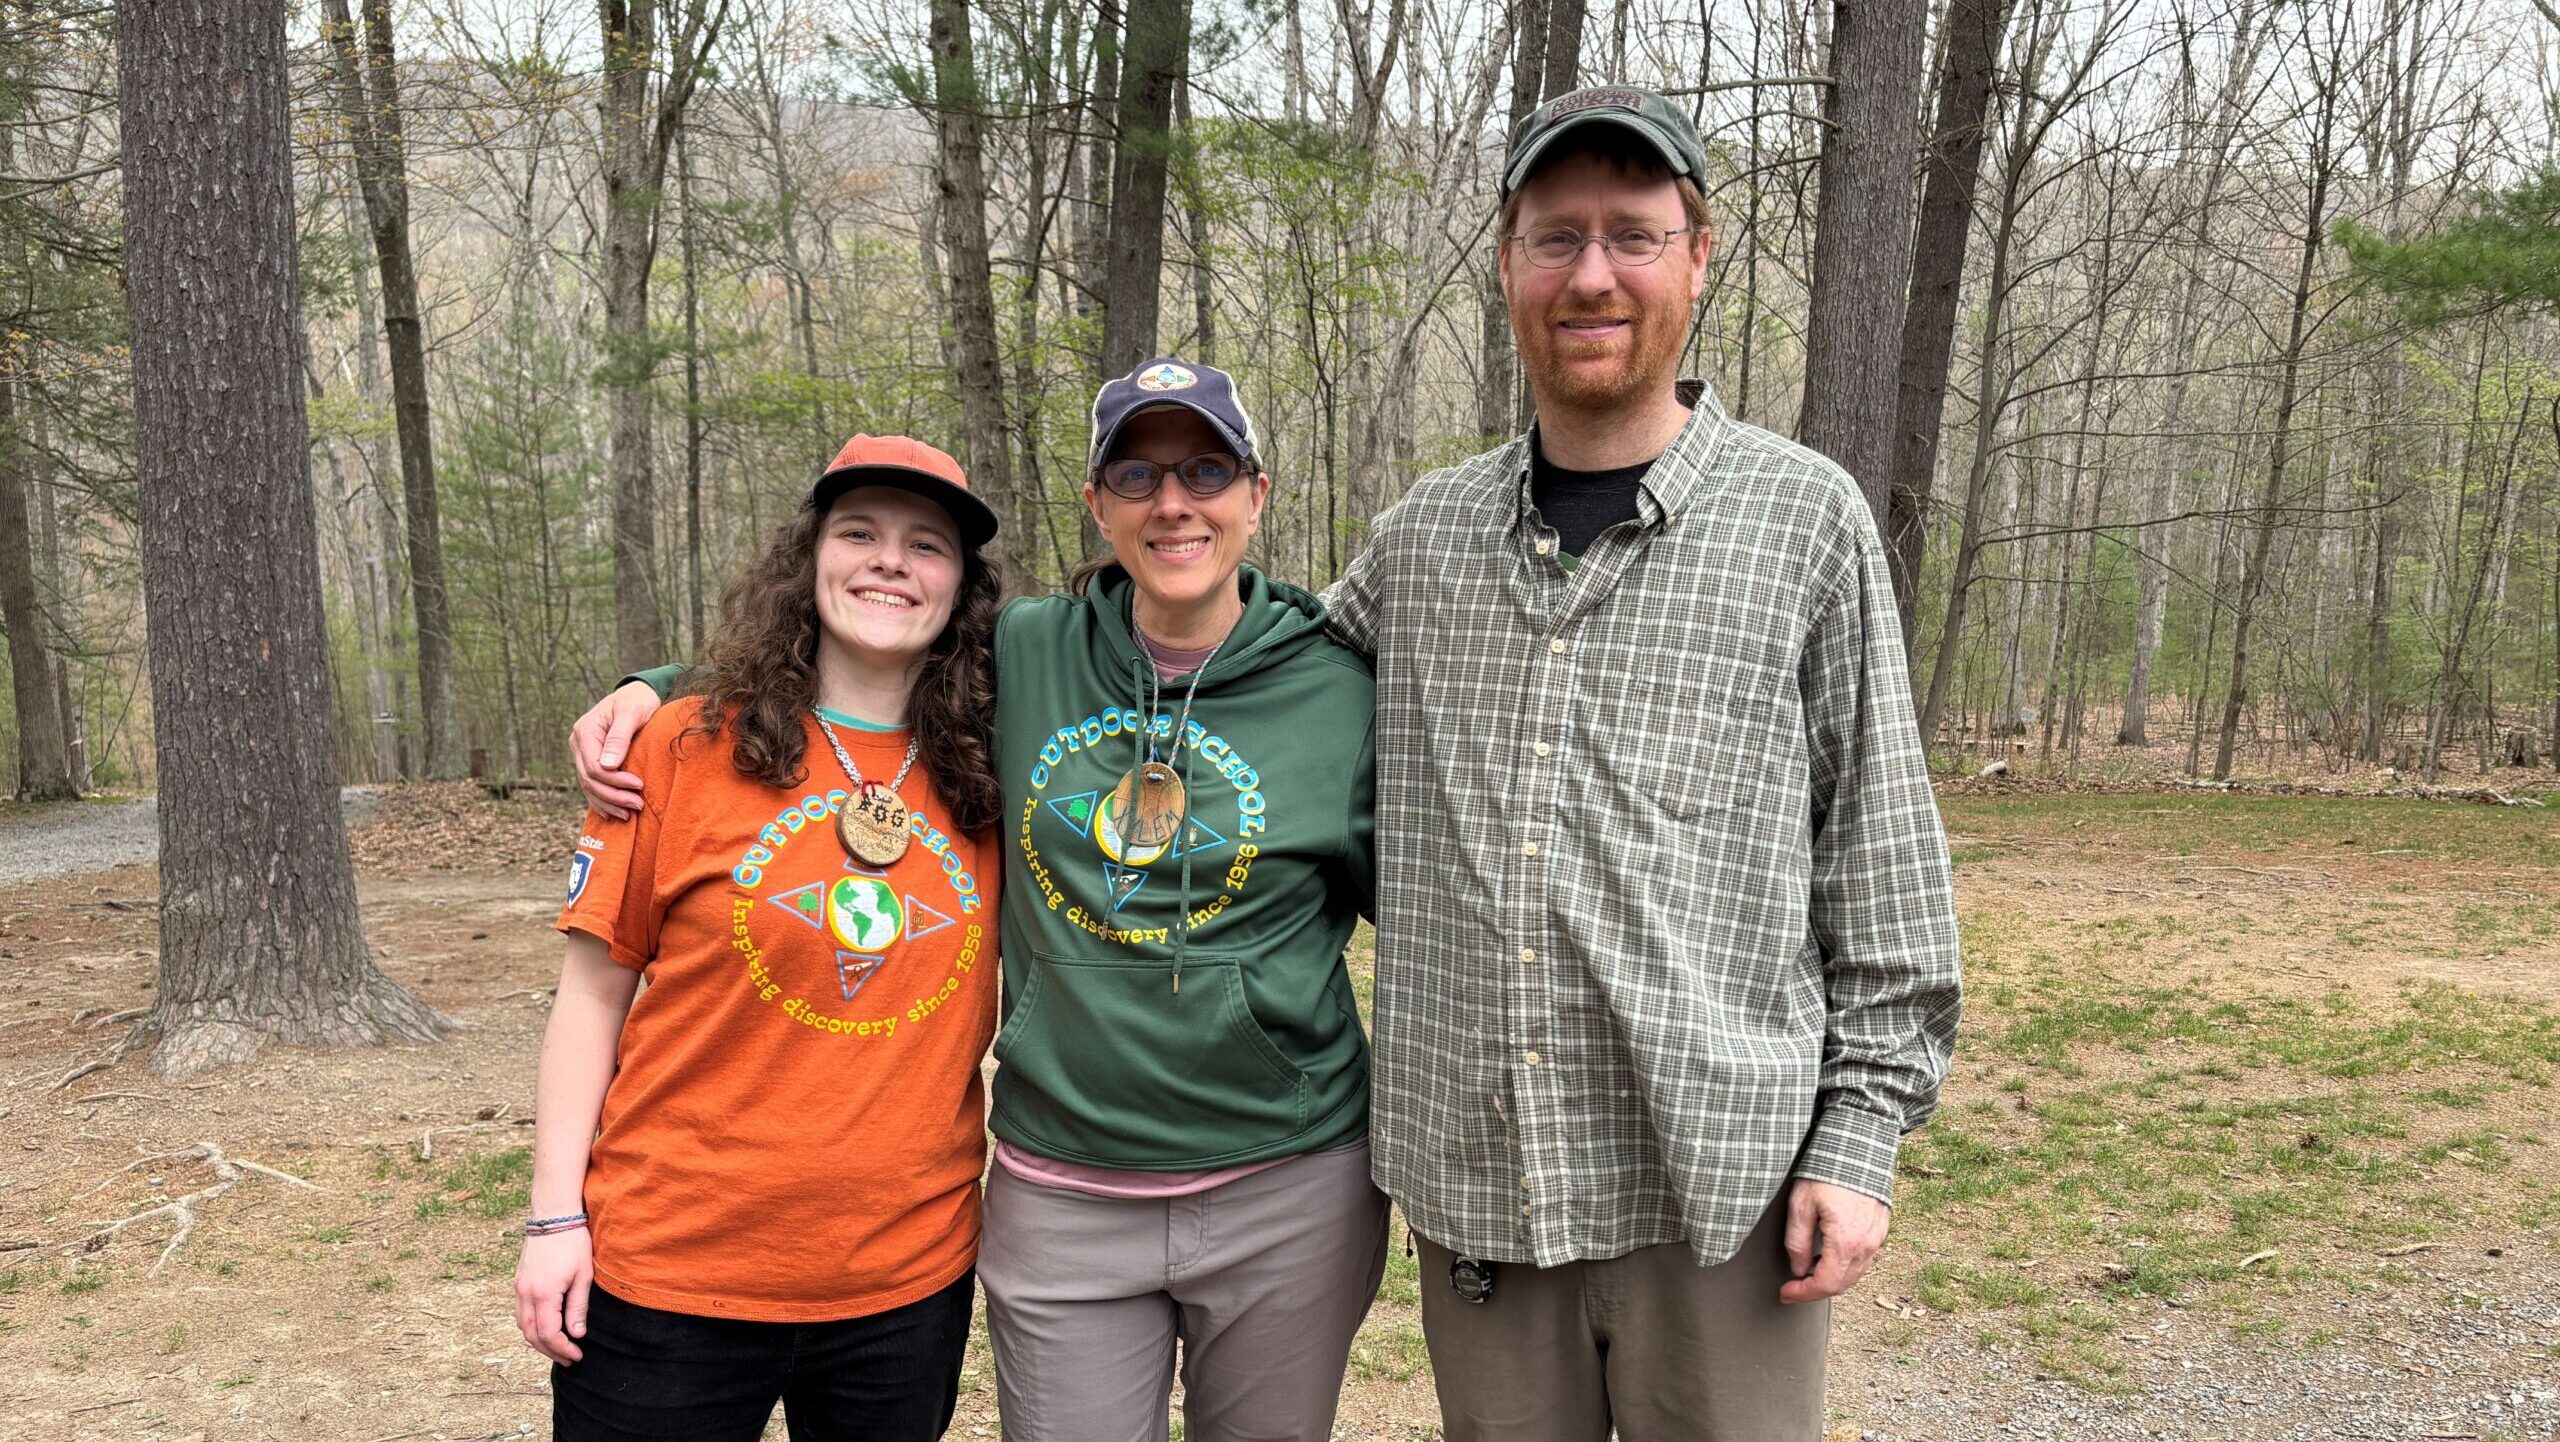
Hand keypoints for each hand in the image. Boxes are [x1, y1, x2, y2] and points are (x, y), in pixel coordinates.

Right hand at [513, 1228, 594, 1363]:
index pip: (549, 1334)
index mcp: (543, 1294)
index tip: (577, 1355)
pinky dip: (531, 1327)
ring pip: (523, 1326)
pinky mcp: (518, 1282)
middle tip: (569, 1358)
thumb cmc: (573, 1243)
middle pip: (532, 1335)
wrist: (553, 1216)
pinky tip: (545, 1328)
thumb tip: (577, 1334)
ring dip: (538, 1341)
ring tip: (558, 1348)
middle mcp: (526, 1294)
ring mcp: (519, 1288)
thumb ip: (578, 1307)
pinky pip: (520, 1313)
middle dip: (550, 1350)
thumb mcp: (583, 1275)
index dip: (562, 1349)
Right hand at [572, 681, 661, 818]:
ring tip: (630, 814)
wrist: (638, 695)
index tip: (639, 786)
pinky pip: (591, 786)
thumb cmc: (638, 700)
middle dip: (613, 796)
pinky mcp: (591, 761)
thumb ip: (619, 737)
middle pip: (590, 779)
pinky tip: (614, 813)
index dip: (615, 781)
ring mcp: (582, 753)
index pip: (594, 766)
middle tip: (638, 804)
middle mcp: (579, 743)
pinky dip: (602, 801)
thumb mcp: (631, 712)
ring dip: (608, 802)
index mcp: (585, 731)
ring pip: (589, 786)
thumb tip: (608, 766)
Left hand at [1779, 1178, 1888, 1304]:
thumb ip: (1796, 1241)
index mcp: (1845, 1242)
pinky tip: (1827, 1255)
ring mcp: (1876, 1238)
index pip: (1825, 1285)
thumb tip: (1797, 1268)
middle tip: (1793, 1287)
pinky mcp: (1880, 1229)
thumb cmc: (1828, 1170)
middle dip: (1815, 1291)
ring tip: (1807, 1270)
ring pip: (1854, 1274)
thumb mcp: (1800, 1204)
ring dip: (1830, 1279)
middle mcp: (1866, 1245)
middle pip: (1841, 1285)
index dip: (1803, 1294)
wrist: (1859, 1147)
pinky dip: (1844, 1266)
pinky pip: (1863, 1259)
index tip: (1786, 1293)